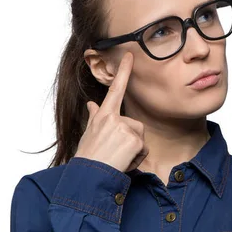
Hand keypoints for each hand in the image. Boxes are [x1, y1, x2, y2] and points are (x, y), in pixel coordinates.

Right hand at [74, 52, 148, 172]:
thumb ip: (94, 117)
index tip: (130, 55)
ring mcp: (125, 128)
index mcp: (103, 115)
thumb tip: (92, 104)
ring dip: (133, 150)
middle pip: (135, 125)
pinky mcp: (134, 140)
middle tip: (114, 152)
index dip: (123, 71)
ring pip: (140, 137)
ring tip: (118, 157)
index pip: (115, 88)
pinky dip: (136, 159)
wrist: (89, 176)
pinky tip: (123, 162)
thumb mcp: (90, 133)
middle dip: (131, 140)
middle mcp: (113, 118)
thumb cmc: (89, 156)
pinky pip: (143, 149)